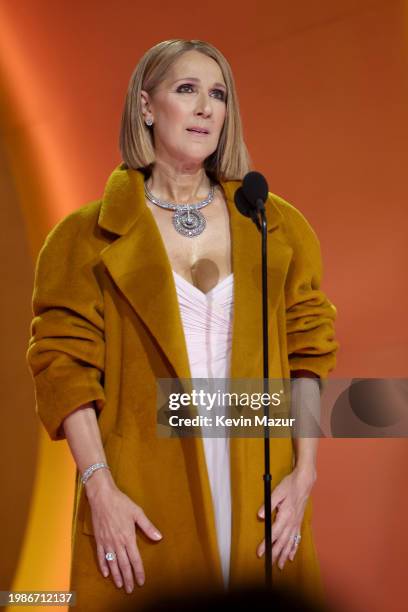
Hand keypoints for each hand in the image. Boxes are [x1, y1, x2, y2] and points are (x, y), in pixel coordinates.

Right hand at [85, 471, 162, 592]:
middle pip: (123, 564)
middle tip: (130, 589)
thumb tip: (159, 537)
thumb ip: (148, 527)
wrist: (102, 497)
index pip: (135, 559)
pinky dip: (103, 565)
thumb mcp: (137, 512)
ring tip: (120, 585)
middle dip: (128, 578)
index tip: (141, 581)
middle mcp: (117, 542)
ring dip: (116, 575)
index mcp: (128, 537)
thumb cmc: (121, 503)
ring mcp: (107, 542)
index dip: (139, 571)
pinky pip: (100, 556)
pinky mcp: (99, 539)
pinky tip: (106, 573)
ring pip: (112, 563)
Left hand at [256, 466, 315, 570]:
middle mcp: (292, 521)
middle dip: (276, 553)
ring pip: (290, 542)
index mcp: (286, 514)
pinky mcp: (299, 522)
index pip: (274, 533)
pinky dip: (294, 548)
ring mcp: (296, 522)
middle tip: (270, 564)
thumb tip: (260, 515)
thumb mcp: (277, 492)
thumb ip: (268, 504)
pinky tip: (292, 556)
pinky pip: (297, 538)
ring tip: (281, 565)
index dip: (267, 544)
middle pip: (283, 541)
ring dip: (285, 554)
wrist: (304, 481)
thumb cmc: (290, 485)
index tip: (260, 552)